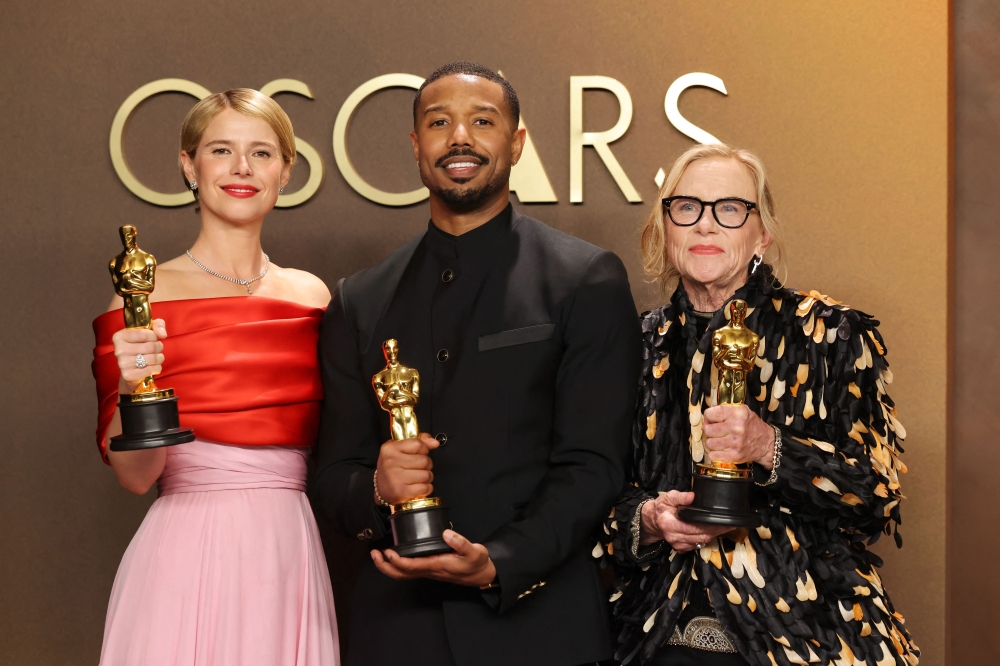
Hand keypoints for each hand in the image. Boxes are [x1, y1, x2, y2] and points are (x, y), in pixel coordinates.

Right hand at [112, 319, 166, 391]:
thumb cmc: (141, 346)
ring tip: (155, 358)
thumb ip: (157, 325)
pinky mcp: (128, 375)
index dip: (154, 336)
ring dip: (159, 358)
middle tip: (155, 350)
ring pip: (153, 358)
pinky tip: (152, 367)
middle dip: (159, 347)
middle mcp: (119, 350)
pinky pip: (152, 369)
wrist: (132, 370)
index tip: (152, 338)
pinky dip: (157, 368)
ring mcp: (123, 363)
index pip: (145, 334)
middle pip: (151, 346)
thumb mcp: (148, 331)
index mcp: (120, 336)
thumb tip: (162, 334)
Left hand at [371, 529, 496, 586]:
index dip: (399, 561)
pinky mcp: (429, 568)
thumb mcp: (476, 552)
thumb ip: (462, 543)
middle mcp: (429, 570)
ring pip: (403, 574)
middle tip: (374, 554)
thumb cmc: (477, 563)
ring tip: (377, 555)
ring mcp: (428, 571)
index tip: (389, 552)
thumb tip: (447, 533)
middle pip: (402, 574)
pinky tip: (393, 555)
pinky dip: (396, 564)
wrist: (481, 575)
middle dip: (385, 567)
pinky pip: (408, 570)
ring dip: (388, 566)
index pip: (413, 566)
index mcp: (438, 565)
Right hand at [375, 433, 439, 504]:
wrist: (381, 490)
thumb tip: (435, 443)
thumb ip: (419, 441)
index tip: (419, 454)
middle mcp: (391, 462)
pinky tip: (418, 487)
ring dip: (427, 478)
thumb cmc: (393, 467)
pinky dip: (426, 488)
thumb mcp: (400, 449)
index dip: (423, 450)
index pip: (418, 444)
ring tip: (418, 478)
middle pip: (424, 460)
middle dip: (426, 465)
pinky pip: (426, 488)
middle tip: (418, 468)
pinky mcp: (402, 492)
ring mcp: (396, 478)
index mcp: (390, 449)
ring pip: (427, 475)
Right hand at [639, 490, 731, 551]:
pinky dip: (707, 538)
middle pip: (701, 536)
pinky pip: (698, 545)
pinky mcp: (681, 548)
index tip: (725, 521)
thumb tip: (692, 496)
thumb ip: (680, 496)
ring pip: (701, 542)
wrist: (652, 520)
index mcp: (669, 524)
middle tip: (731, 524)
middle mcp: (673, 537)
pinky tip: (713, 531)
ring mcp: (677, 544)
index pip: (694, 528)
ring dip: (714, 535)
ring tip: (725, 527)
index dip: (711, 525)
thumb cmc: (662, 507)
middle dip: (717, 531)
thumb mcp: (668, 497)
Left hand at [703, 404, 774, 467]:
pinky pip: (713, 455)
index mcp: (737, 413)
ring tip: (720, 440)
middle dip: (709, 430)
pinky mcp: (734, 456)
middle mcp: (736, 427)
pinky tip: (722, 449)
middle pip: (707, 429)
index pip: (709, 414)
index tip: (712, 420)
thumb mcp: (742, 410)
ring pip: (709, 443)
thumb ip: (725, 410)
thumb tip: (707, 417)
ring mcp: (735, 443)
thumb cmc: (751, 426)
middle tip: (716, 431)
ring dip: (712, 442)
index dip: (708, 417)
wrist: (766, 443)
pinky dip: (715, 453)